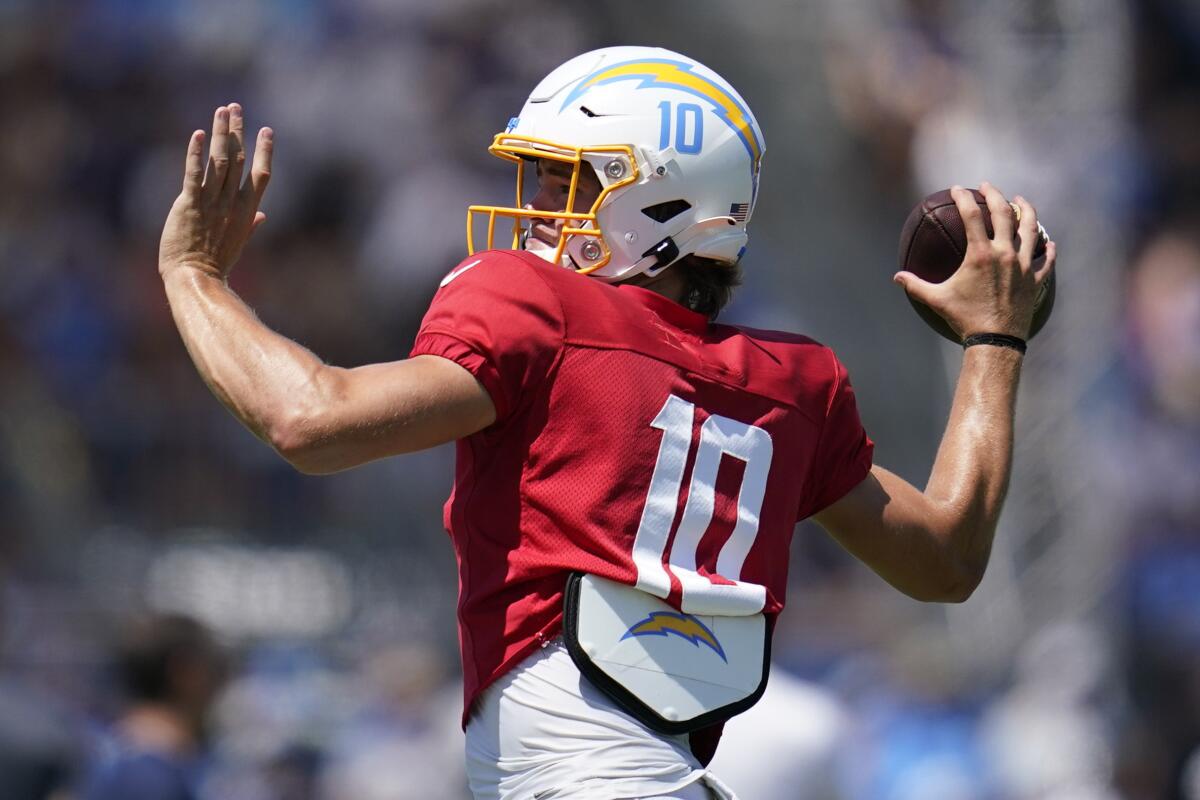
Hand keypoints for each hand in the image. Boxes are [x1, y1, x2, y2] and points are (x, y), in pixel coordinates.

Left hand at [159, 103, 272, 279]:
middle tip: (236, 107)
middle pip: (238, 160)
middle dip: (238, 131)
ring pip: (220, 162)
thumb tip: (262, 216)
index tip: (266, 129)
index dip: (264, 150)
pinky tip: (199, 134)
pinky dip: (197, 154)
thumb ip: (251, 225)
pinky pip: (194, 175)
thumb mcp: (238, 243)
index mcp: (247, 212)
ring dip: (221, 134)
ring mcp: (211, 203)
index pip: (261, 175)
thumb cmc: (216, 264)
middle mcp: (231, 204)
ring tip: (222, 111)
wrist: (196, 278)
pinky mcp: (189, 205)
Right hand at [894, 182, 1056, 339]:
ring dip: (1026, 211)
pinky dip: (1048, 248)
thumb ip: (915, 285)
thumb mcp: (937, 299)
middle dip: (995, 195)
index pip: (971, 215)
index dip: (962, 198)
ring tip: (1021, 201)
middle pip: (1004, 213)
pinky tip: (1048, 242)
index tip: (957, 189)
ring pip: (1030, 229)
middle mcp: (1004, 253)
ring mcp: (1024, 265)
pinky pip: (1046, 259)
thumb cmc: (964, 318)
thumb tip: (897, 277)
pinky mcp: (1035, 280)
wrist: (995, 340)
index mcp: (980, 254)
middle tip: (986, 187)